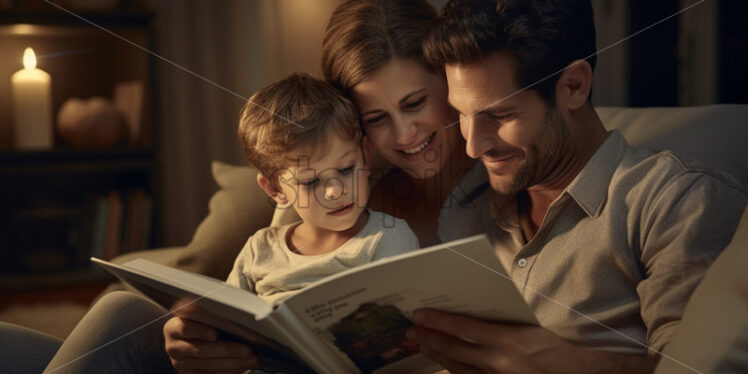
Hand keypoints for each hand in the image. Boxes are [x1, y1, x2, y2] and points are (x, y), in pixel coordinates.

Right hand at [163, 316, 256, 373]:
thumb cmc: (201, 321)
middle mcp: (174, 348)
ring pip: (209, 366)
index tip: (214, 333)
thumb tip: (230, 311)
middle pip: (201, 350)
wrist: (192, 338)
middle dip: (227, 350)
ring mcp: (181, 365)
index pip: (184, 328)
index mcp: (173, 328)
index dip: (199, 331)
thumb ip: (209, 311)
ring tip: (252, 358)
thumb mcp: (201, 313)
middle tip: (248, 349)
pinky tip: (244, 366)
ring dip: (234, 363)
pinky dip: (231, 372)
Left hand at [407, 309, 657, 373]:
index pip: (463, 329)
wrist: (600, 368)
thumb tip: (480, 307)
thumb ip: (507, 317)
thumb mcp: (538, 322)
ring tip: (422, 346)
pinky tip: (448, 369)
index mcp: (510, 341)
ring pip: (461, 370)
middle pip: (455, 352)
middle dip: (430, 340)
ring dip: (439, 358)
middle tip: (410, 331)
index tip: (419, 314)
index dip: (438, 321)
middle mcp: (502, 365)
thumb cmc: (572, 340)